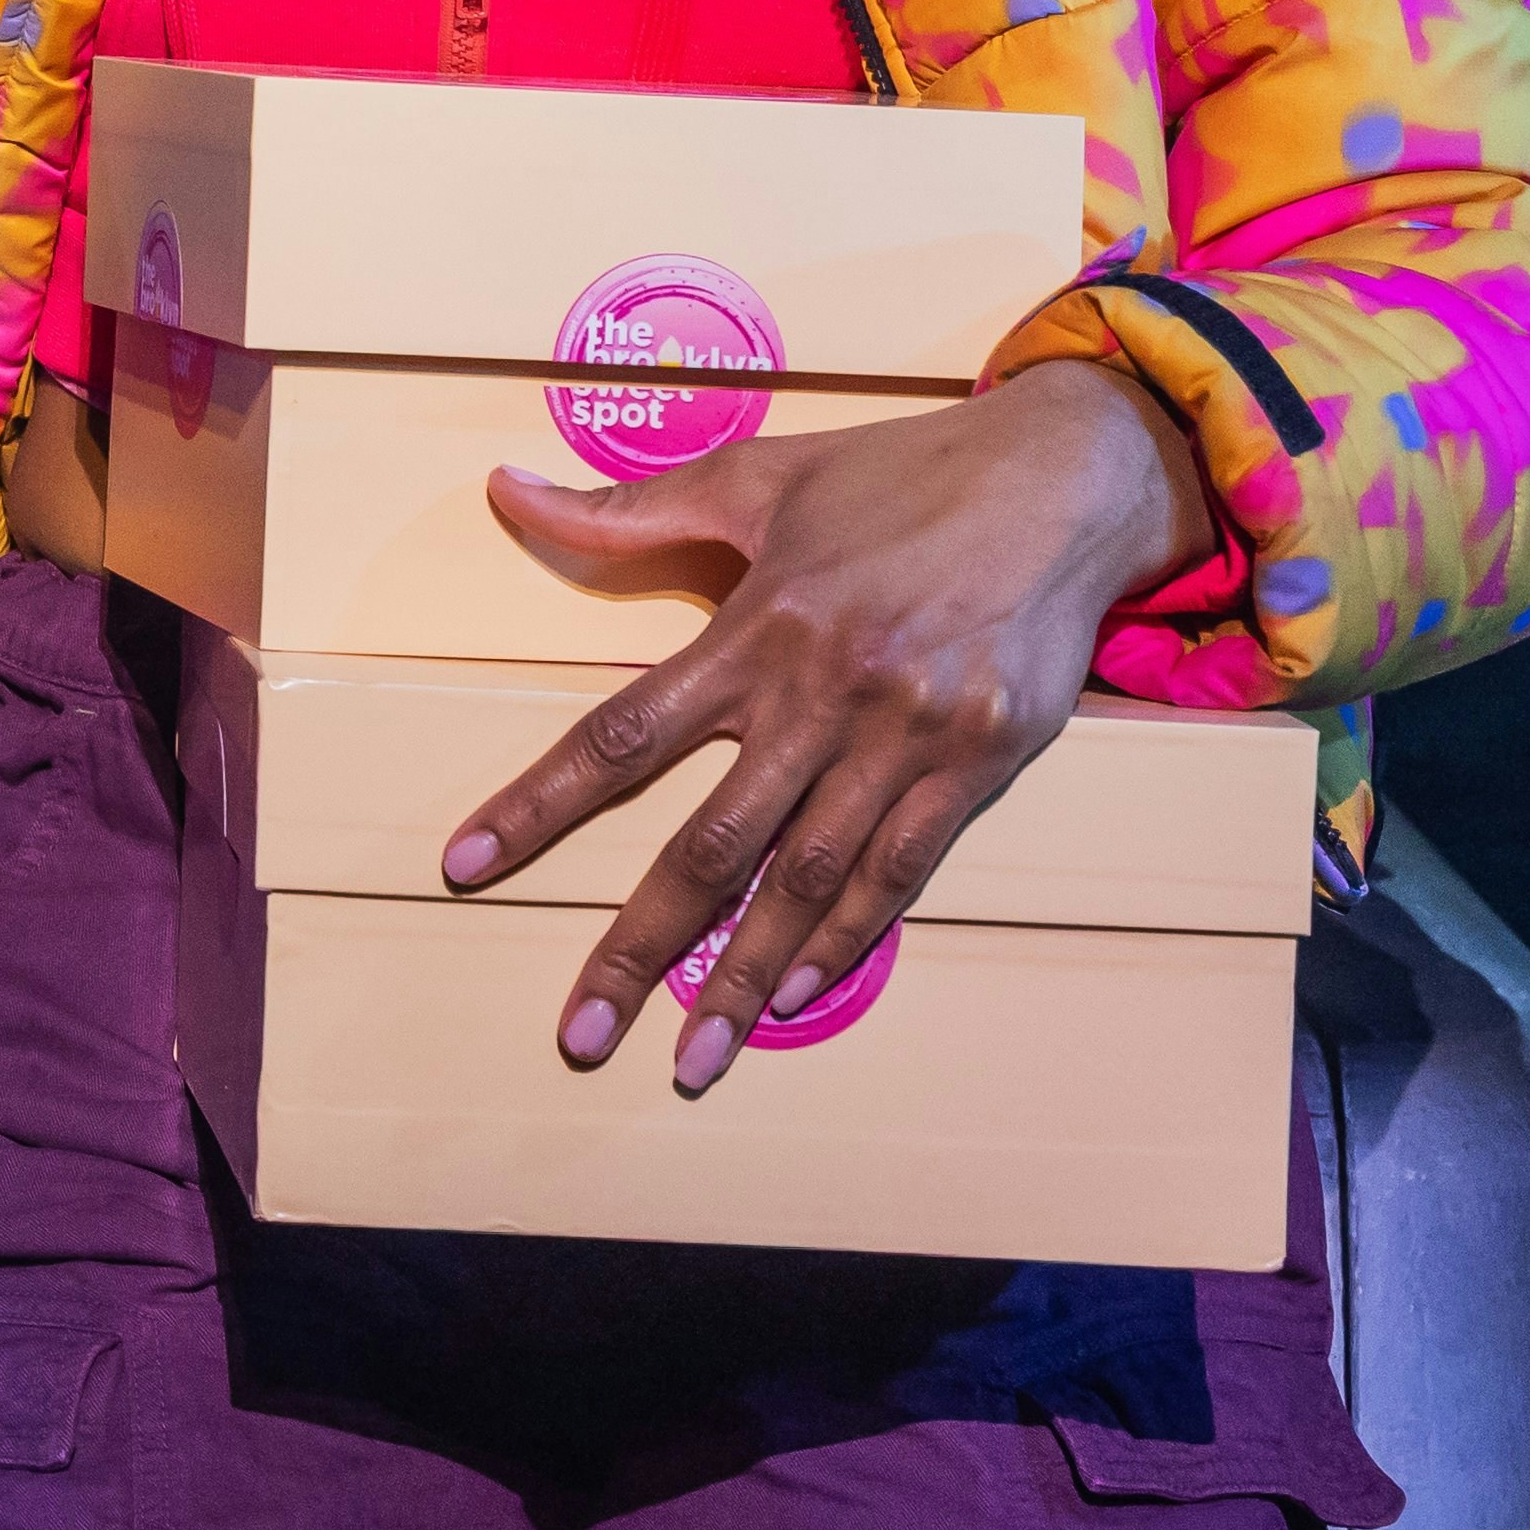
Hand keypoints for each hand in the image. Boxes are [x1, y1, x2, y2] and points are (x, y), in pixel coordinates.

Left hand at [435, 359, 1218, 1094]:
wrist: (1064, 476)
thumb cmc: (899, 474)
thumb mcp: (759, 475)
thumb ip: (628, 509)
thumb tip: (505, 490)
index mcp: (756, 626)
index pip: (621, 733)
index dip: (539, 804)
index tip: (465, 864)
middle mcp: (822, 692)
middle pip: (709, 843)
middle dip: (637, 946)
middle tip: (581, 1033)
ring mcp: (904, 735)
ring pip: (805, 879)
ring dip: (740, 974)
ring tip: (689, 1056)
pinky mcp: (976, 762)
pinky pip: (900, 869)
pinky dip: (844, 937)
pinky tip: (795, 992)